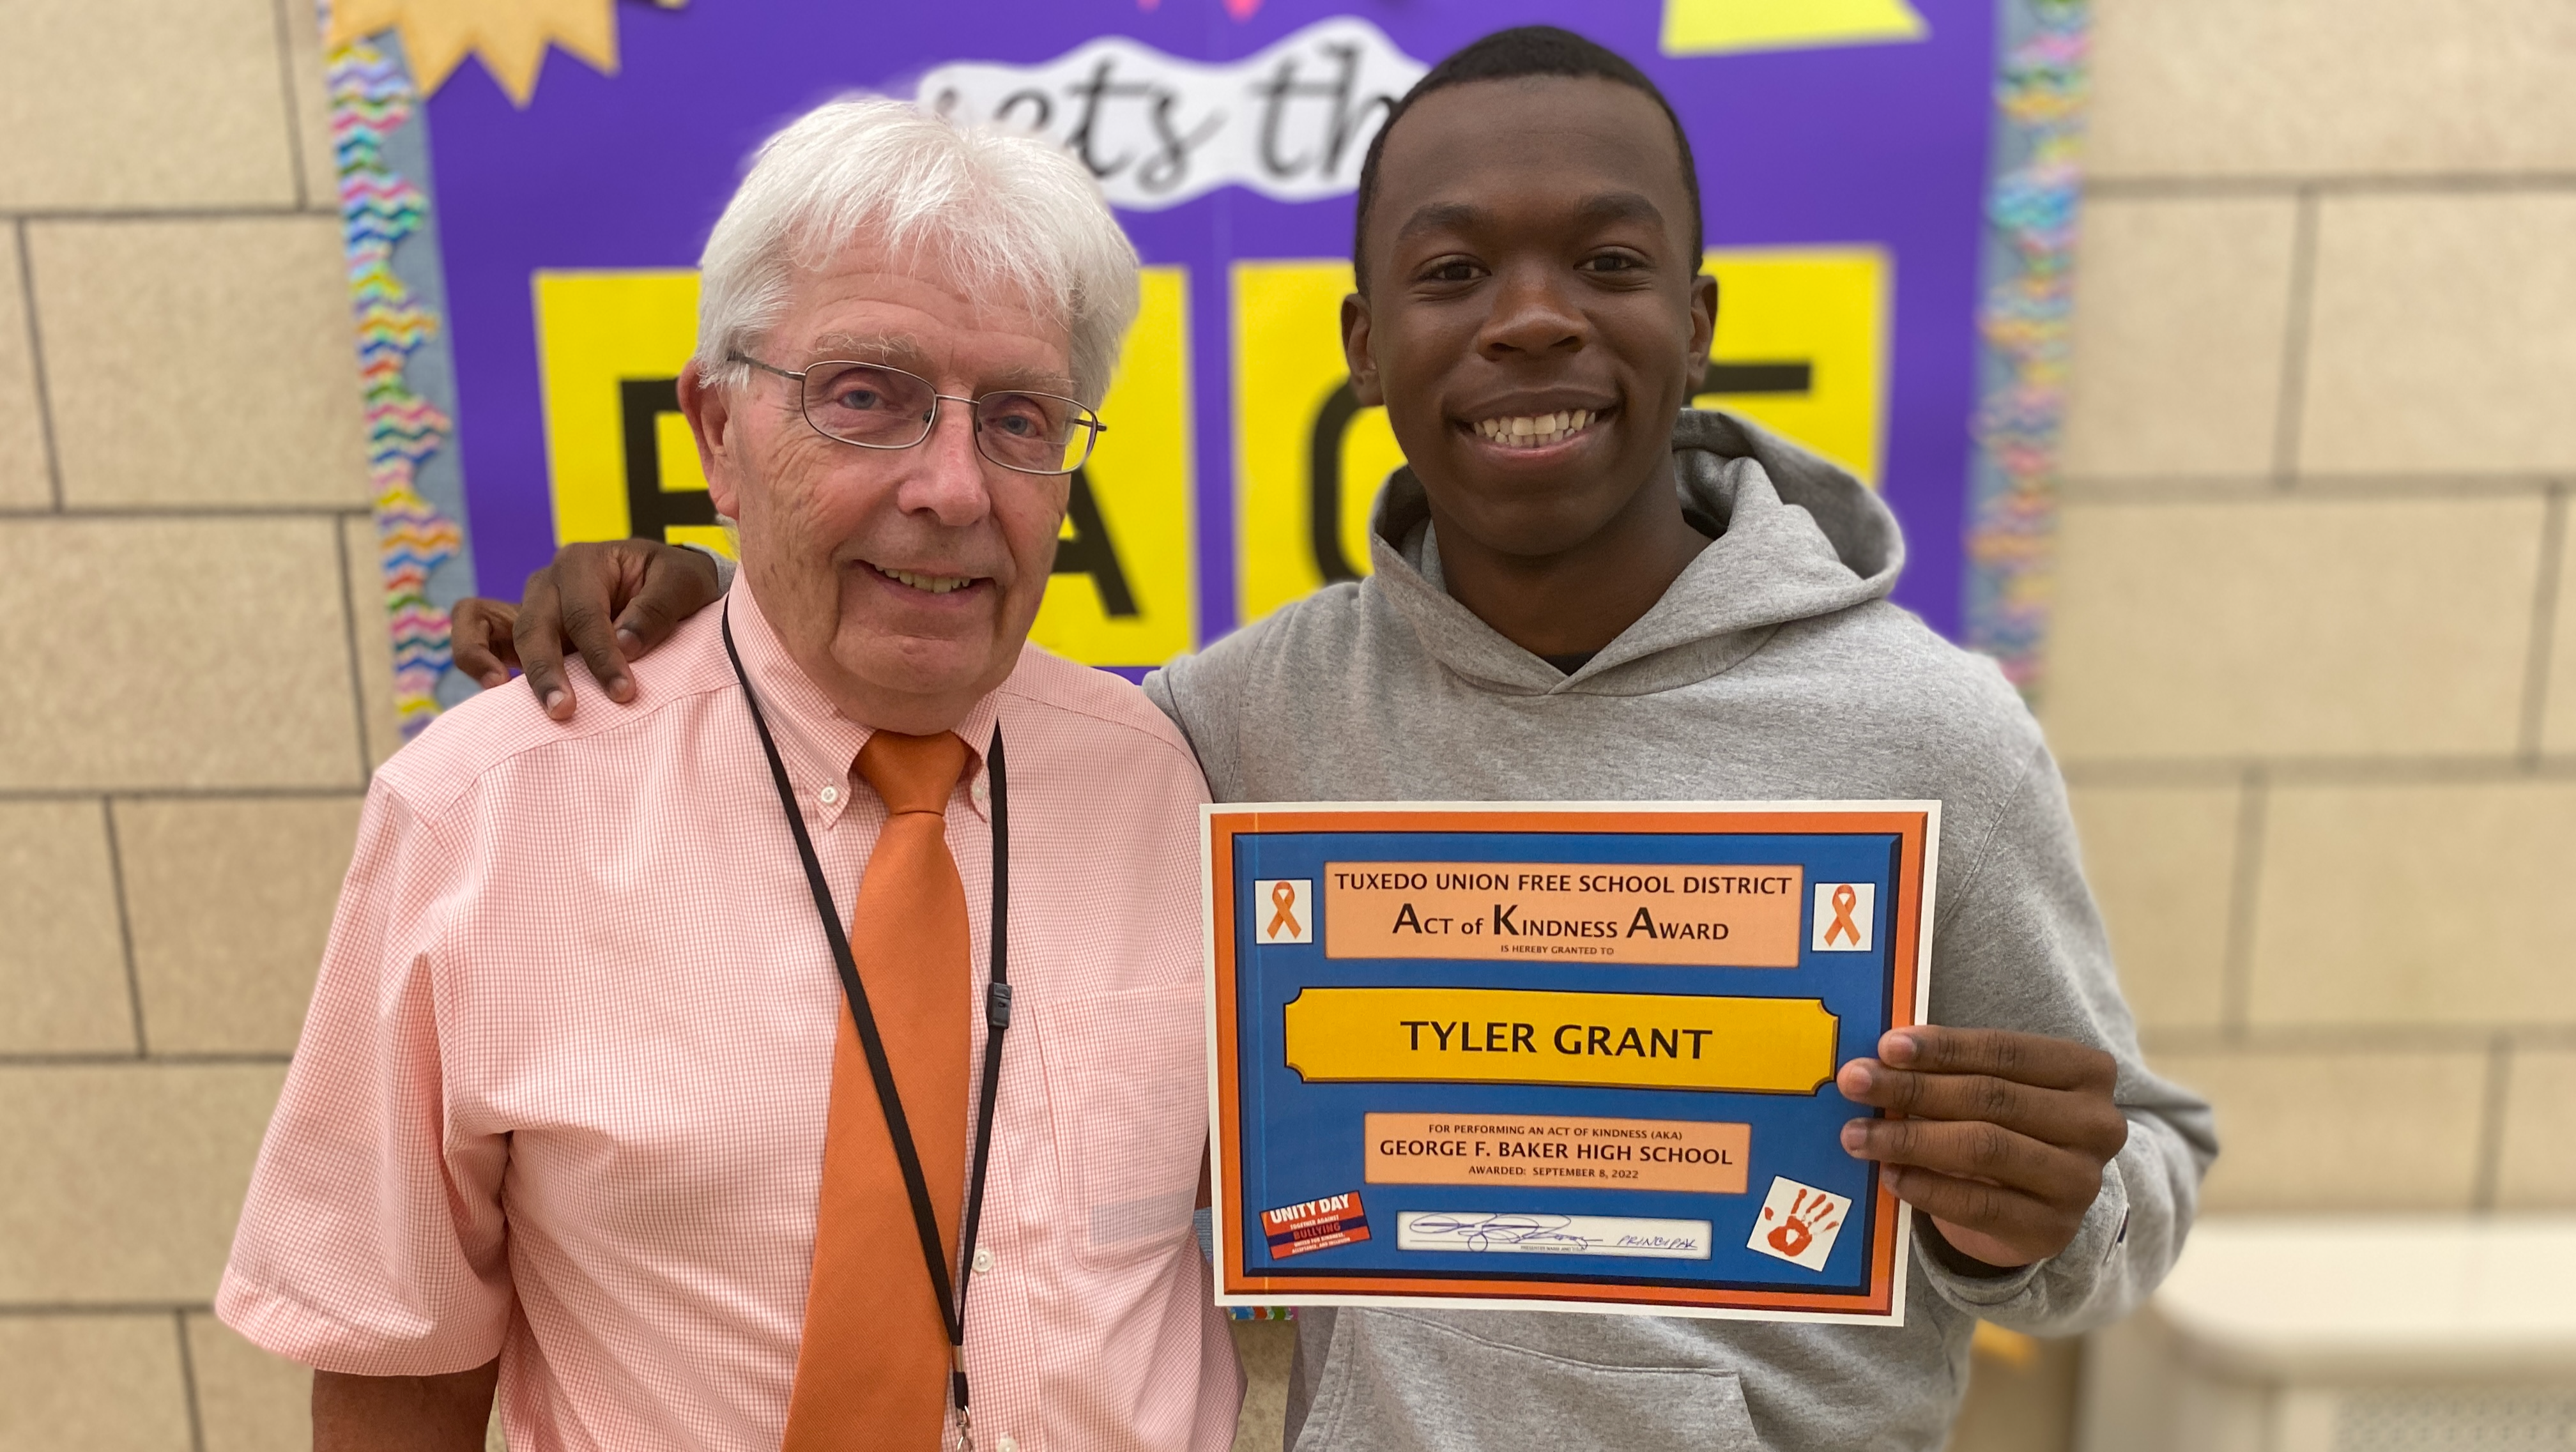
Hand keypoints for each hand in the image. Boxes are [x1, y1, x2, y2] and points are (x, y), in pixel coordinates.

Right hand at [447, 540, 722, 719]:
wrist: (669, 583)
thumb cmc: (676, 582)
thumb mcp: (685, 583)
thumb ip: (658, 609)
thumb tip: (625, 644)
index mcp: (585, 562)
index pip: (585, 614)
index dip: (601, 655)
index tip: (623, 693)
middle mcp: (549, 581)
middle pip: (536, 627)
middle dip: (549, 672)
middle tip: (565, 712)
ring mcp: (531, 604)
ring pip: (501, 632)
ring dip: (508, 669)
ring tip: (513, 702)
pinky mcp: (521, 629)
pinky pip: (477, 631)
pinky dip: (474, 654)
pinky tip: (493, 687)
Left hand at [1836, 1027, 2127, 1271]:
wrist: (2037, 1204)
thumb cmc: (2007, 1125)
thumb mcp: (1995, 1088)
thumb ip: (1954, 1071)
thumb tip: (1878, 1060)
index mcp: (2087, 1072)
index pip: (2006, 1052)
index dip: (1944, 1048)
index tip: (1886, 1046)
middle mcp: (2097, 1125)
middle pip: (1991, 1098)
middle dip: (1913, 1089)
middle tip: (1854, 1083)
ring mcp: (2079, 1182)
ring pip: (1984, 1148)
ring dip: (1910, 1139)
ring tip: (1856, 1134)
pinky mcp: (2051, 1229)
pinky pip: (1978, 1205)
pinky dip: (1926, 1187)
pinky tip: (1890, 1174)